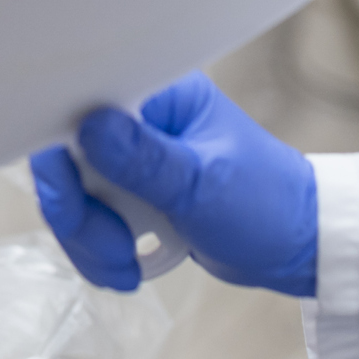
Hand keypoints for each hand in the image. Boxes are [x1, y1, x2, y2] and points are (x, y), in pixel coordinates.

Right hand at [30, 71, 317, 296]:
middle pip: (67, 155)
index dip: (62, 154)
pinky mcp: (130, 190)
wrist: (296, 246)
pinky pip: (88, 216)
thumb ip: (143, 159)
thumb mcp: (204, 186)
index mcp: (160, 92)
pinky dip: (98, 249)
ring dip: (90, 239)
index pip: (81, 105)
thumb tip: (85, 126)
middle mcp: (140, 116)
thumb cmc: (267, 204)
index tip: (71, 201)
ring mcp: (132, 156)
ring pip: (73, 193)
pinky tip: (129, 267)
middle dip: (80, 213)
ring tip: (126, 267)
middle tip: (113, 249)